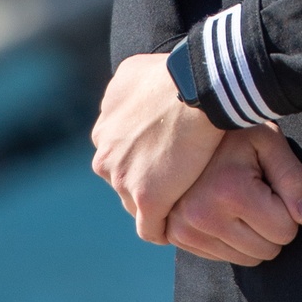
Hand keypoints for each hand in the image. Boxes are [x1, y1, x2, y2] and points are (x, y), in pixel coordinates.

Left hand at [91, 53, 223, 242]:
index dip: (143, 158)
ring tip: (186, 200)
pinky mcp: (146, 197)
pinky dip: (165, 228)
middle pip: (124, 180)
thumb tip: (128, 101)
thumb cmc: (175, 73)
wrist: (197, 88)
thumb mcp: (134, 72)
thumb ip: (124, 94)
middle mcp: (105, 154)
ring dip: (158, 203)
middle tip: (179, 179)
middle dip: (146, 181)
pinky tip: (183, 222)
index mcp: (103, 130)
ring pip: (136, 204)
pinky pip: (151, 228)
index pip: (118, 155)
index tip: (166, 157)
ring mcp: (122, 178)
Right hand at [165, 123, 301, 266]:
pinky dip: (231, 240)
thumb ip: (294, 178)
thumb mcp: (270, 142)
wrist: (187, 128)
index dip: (288, 208)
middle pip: (267, 251)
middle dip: (272, 226)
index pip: (285, 231)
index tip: (273, 184)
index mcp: (230, 190)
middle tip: (257, 192)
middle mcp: (203, 215)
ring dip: (252, 236)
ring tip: (239, 199)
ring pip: (247, 260)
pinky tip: (223, 210)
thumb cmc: (235, 133)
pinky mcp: (178, 237)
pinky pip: (225, 258)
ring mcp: (186, 229)